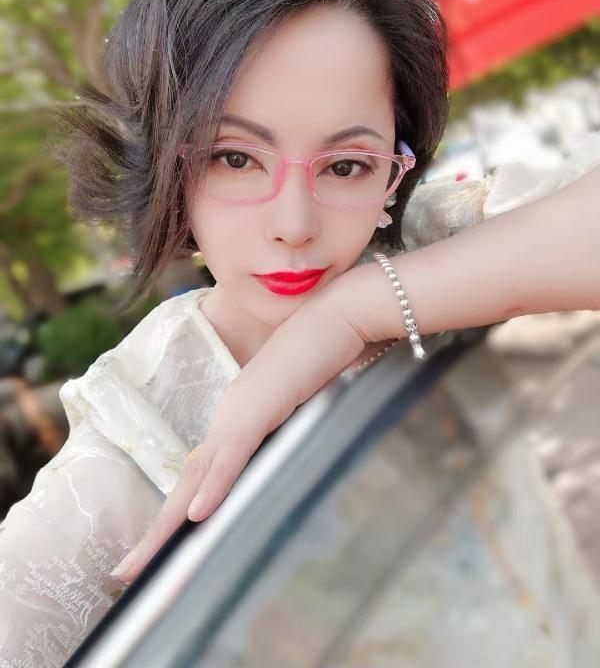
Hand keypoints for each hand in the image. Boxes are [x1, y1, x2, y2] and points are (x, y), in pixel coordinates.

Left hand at [110, 266, 378, 583]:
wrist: (336, 316)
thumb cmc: (323, 359)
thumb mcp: (303, 410)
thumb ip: (288, 437)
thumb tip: (287, 468)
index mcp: (236, 422)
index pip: (202, 476)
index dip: (178, 515)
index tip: (161, 550)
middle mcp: (229, 418)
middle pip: (188, 483)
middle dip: (157, 534)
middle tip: (124, 574)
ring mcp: (240, 412)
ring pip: (199, 475)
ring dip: (169, 523)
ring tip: (142, 563)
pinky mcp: (259, 406)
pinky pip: (232, 452)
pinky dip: (214, 484)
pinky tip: (196, 515)